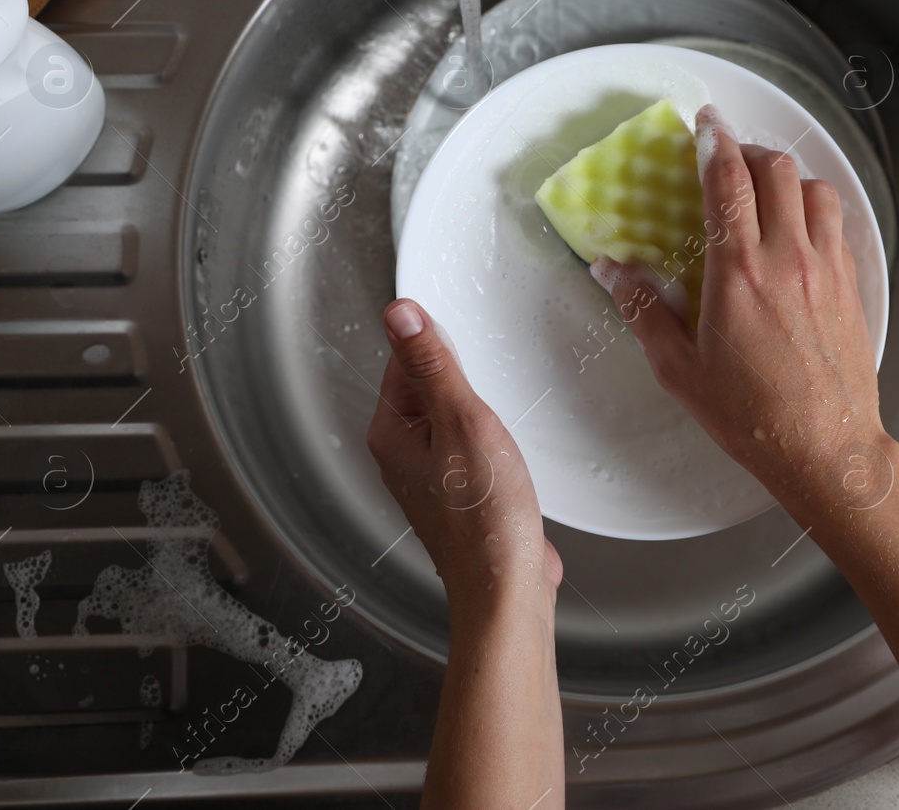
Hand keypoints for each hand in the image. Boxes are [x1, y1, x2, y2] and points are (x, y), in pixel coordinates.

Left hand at [365, 299, 560, 600]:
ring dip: (480, 411)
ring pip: (453, 417)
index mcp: (391, 432)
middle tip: (491, 388)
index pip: (405, 360)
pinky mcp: (459, 492)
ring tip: (500, 422)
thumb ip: (433, 366)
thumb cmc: (485, 515)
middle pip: (429, 386)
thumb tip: (400, 314)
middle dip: (464, 380)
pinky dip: (491, 439)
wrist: (506, 584)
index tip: (473, 350)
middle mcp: (402, 453)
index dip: (442, 346)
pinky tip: (508, 449)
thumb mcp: (463, 421)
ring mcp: (431, 475)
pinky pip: (470, 446)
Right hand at [591, 104, 887, 510]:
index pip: (728, 180)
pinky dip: (814, 208)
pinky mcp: (851, 285)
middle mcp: (788, 258)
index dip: (714, 142)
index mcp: (739, 271)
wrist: (825, 448)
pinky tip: (798, 228)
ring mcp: (827, 268)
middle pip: (776, 169)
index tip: (704, 124)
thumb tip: (613, 272)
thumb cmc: (752, 415)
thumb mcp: (679, 369)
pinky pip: (837, 222)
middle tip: (727, 160)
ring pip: (815, 188)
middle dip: (748, 152)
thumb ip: (644, 312)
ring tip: (765, 189)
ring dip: (787, 177)